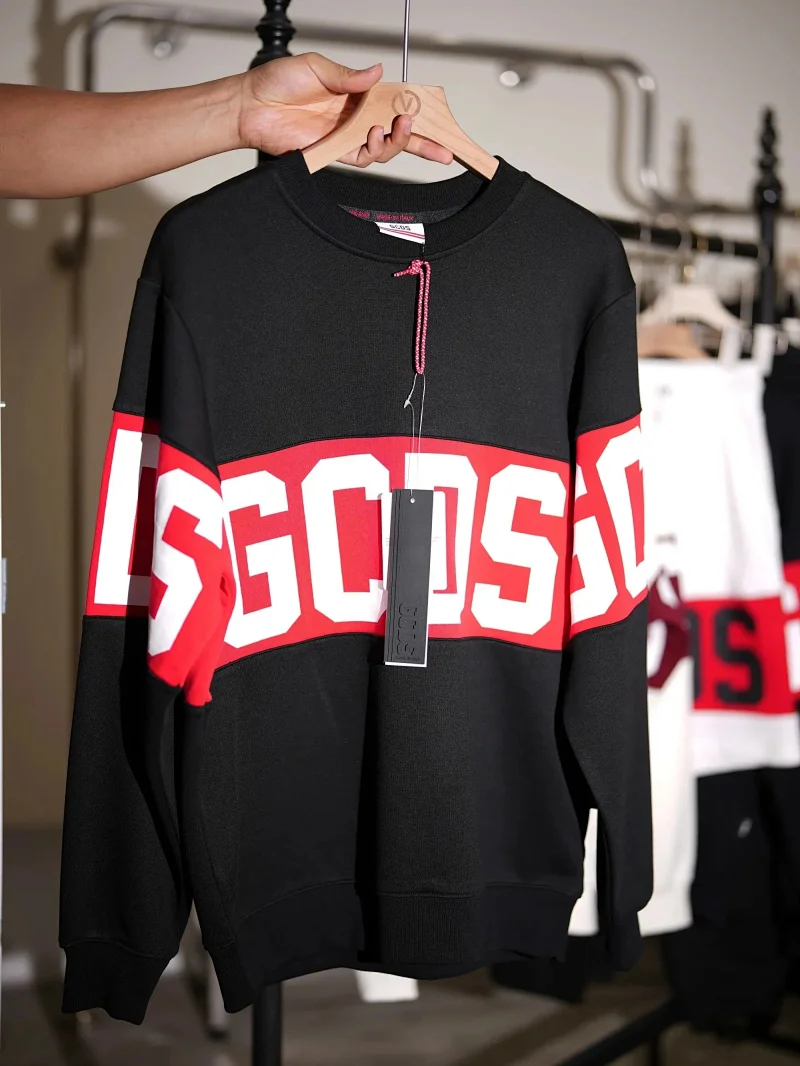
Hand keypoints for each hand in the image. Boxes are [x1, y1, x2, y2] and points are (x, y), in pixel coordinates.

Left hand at [237, 52, 453, 166]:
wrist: (253, 106)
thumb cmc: (277, 82)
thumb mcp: (317, 67)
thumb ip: (349, 76)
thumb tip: (377, 73)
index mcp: (357, 93)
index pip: (395, 103)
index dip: (417, 110)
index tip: (436, 114)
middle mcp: (355, 117)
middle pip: (398, 132)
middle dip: (424, 141)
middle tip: (440, 144)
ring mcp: (347, 136)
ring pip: (385, 148)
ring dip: (398, 141)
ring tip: (400, 128)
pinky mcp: (335, 152)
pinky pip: (363, 158)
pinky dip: (374, 150)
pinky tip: (375, 137)